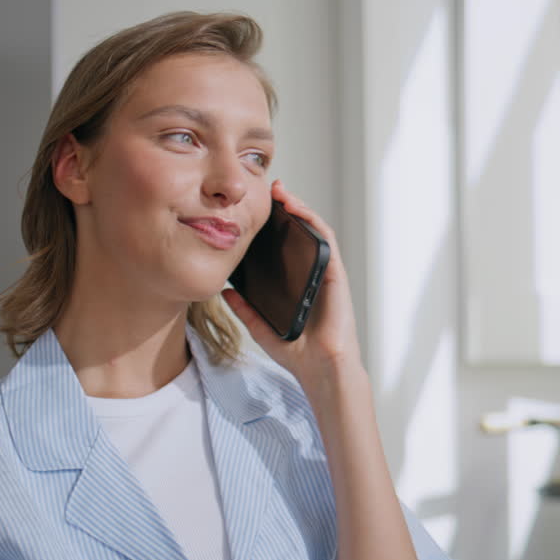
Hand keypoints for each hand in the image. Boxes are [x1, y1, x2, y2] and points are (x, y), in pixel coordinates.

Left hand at [221, 180, 363, 384]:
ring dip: (300, 207)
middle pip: (301, 233)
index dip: (272, 225)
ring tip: (281, 192)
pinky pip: (326, 242)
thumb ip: (245, 309)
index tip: (254, 208)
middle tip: (266, 189)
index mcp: (296, 283)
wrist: (320, 370)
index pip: (285, 247)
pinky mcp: (335, 275)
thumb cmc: (297, 352)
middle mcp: (312, 274)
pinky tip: (298, 209)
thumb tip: (224, 290)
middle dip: (286, 208)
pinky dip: (313, 222)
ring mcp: (325, 273)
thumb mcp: (260, 327)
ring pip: (315, 231)